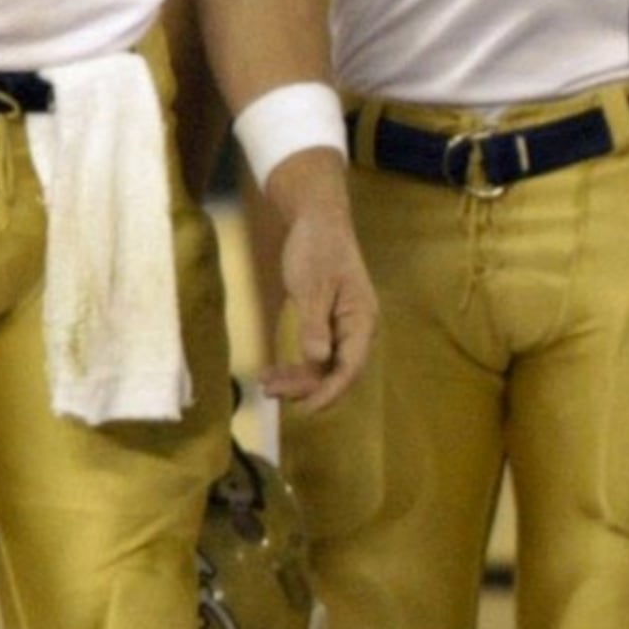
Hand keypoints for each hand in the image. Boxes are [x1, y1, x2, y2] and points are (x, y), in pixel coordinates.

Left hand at [258, 154, 374, 411]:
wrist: (317, 219)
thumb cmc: (318, 248)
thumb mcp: (312, 286)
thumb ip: (315, 325)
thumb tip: (317, 360)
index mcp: (361, 319)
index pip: (350, 366)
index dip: (330, 391)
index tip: (305, 408)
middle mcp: (357, 328)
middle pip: (336, 371)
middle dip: (306, 386)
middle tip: (271, 392)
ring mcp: (342, 327)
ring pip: (323, 366)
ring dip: (297, 378)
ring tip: (266, 384)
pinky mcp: (327, 323)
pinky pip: (314, 354)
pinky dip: (295, 365)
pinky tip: (272, 371)